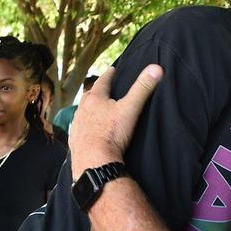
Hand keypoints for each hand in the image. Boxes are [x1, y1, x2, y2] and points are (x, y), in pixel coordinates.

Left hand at [69, 65, 162, 180]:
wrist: (94, 161)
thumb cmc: (112, 134)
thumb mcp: (130, 109)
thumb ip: (143, 88)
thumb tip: (156, 68)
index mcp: (95, 100)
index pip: (102, 82)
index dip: (109, 75)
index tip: (112, 70)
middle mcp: (82, 110)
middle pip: (88, 96)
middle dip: (96, 91)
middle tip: (101, 88)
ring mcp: (76, 126)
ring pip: (81, 112)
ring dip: (88, 109)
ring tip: (93, 108)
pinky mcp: (74, 140)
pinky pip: (77, 129)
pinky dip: (83, 126)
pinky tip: (86, 130)